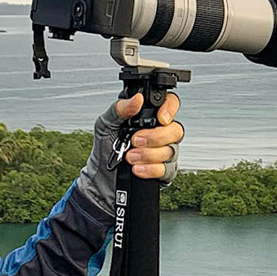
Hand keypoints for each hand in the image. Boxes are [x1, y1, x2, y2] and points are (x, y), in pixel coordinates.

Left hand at [77, 94, 183, 209]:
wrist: (101, 176)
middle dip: (156, 137)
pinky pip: (166, 169)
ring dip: (149, 154)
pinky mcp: (163, 170)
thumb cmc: (105, 147)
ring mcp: (164, 152)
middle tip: (136, 140)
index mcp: (149, 116)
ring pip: (171, 150)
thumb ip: (121, 109)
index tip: (161, 118)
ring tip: (130, 156)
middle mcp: (160, 132)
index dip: (170, 109)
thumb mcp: (106, 124)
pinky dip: (151, 169)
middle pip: (175, 130)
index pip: (171, 104)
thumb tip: (137, 99)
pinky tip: (137, 168)